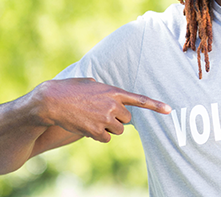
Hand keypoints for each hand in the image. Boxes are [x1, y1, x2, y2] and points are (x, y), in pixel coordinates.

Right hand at [35, 78, 170, 142]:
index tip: (169, 110)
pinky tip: (87, 126)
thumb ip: (104, 89)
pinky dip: (99, 135)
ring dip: (108, 127)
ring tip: (92, 118)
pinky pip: (106, 138)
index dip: (155, 105)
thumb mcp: (91, 83)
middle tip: (102, 114)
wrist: (51, 101)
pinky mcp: (95, 131)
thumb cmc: (69, 89)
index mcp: (114, 92)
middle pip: (127, 119)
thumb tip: (108, 95)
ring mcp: (105, 118)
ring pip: (117, 130)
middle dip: (117, 119)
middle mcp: (113, 105)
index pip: (139, 99)